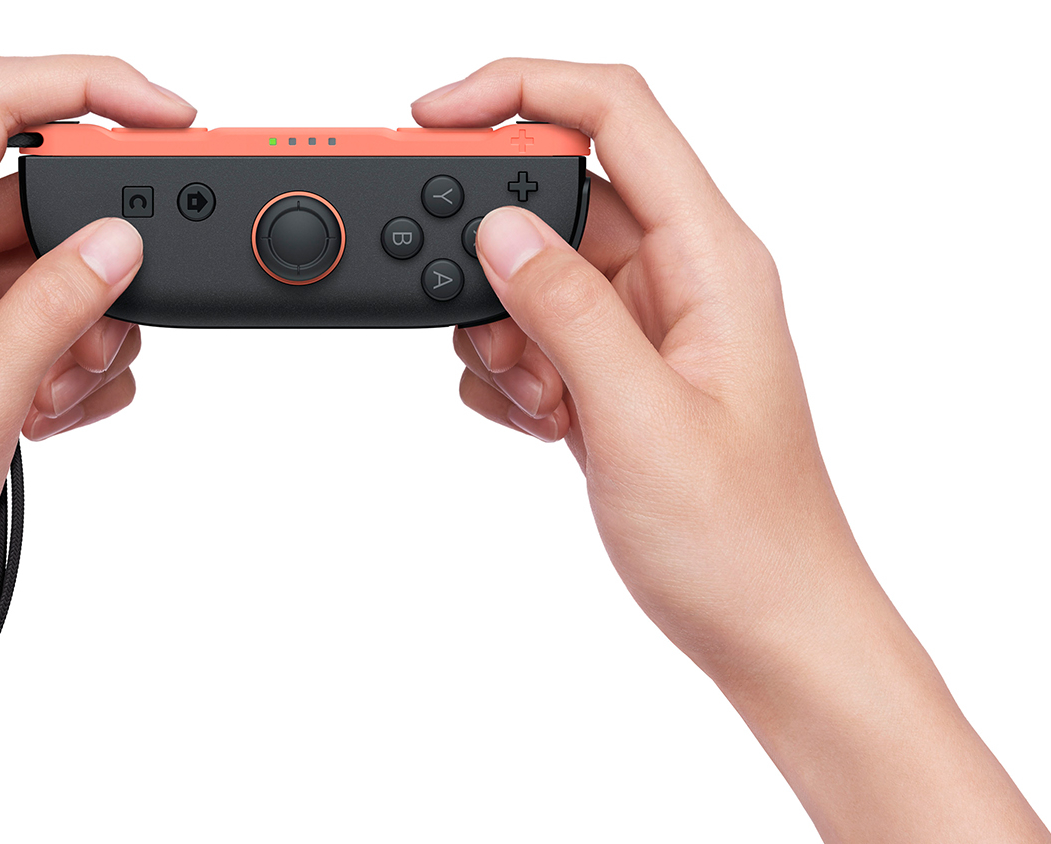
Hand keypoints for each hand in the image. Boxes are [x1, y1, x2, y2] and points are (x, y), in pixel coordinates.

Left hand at [0, 55, 195, 843]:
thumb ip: (58, 304)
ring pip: (56, 266)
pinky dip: (75, 365)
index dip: (91, 87)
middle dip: (99, 258)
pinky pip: (50, 323)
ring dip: (89, 327)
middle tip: (109, 327)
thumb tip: (122, 240)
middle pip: (43, 194)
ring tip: (57, 396)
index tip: (169, 118)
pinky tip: (53, 418)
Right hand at [421, 58, 838, 666]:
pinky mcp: (614, 375)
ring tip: (546, 405)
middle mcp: (680, 278)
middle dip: (497, 256)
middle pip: (555, 199)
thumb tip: (499, 228)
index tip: (433, 117)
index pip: (614, 114)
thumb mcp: (642, 418)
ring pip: (533, 274)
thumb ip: (568, 310)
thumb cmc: (741, 539)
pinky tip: (546, 427)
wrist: (770, 631)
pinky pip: (532, 334)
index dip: (518, 90)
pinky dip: (511, 375)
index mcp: (712, 259)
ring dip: (505, 333)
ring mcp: (643, 328)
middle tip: (485, 325)